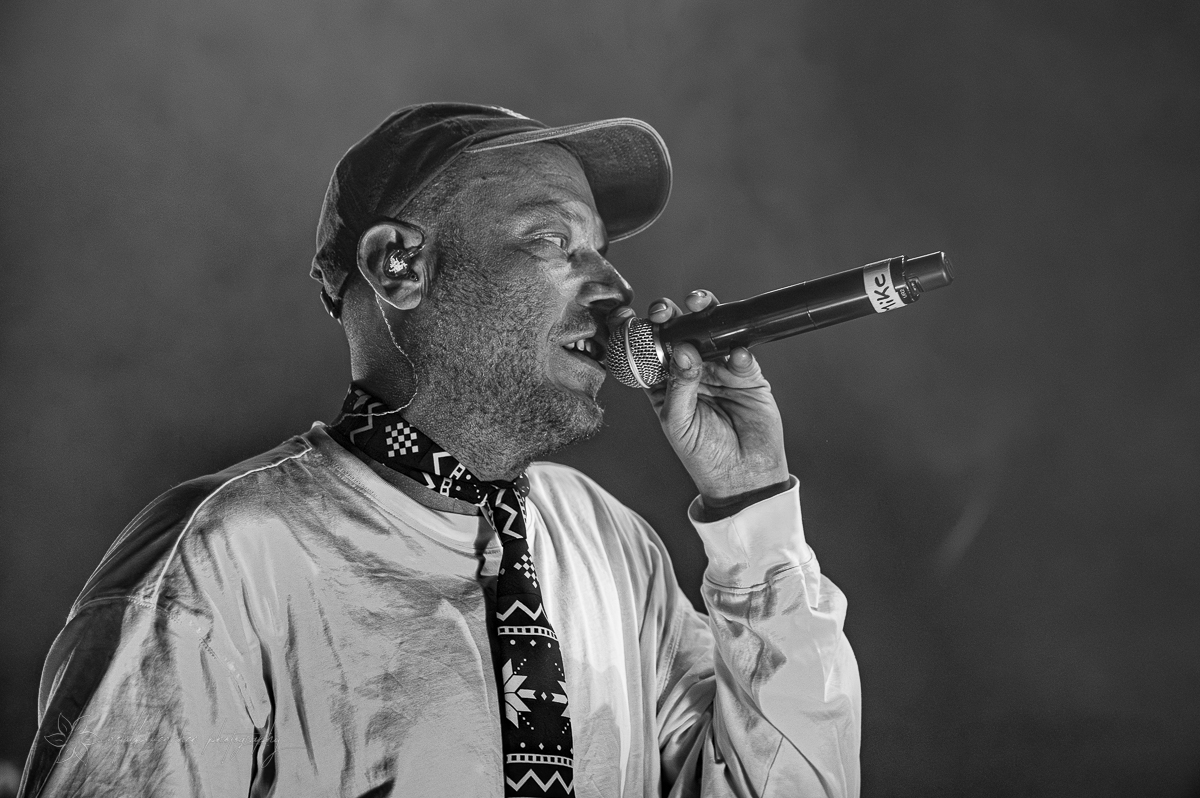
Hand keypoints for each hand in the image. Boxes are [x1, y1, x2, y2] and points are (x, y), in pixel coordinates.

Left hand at [615, 290, 789, 509]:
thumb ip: (678, 386)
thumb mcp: (679, 422)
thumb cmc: (703, 455)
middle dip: (669, 315)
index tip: (629, 317)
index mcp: (663, 383)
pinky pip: (742, 354)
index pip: (647, 351)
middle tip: (664, 311)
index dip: (637, 332)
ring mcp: (719, 369)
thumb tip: (683, 349)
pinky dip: (738, 349)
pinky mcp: (748, 375)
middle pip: (677, 333)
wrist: (743, 477)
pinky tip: (735, 354)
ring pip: (710, 333)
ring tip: (699, 307)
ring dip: (704, 315)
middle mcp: (689, 371)